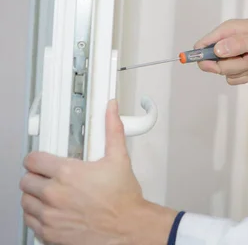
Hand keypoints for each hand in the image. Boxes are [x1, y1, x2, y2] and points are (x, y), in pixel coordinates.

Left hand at [20, 100, 176, 244]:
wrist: (128, 228)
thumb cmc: (123, 199)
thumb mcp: (119, 159)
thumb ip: (112, 130)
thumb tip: (111, 109)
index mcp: (68, 173)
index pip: (33, 160)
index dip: (38, 158)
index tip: (42, 161)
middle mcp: (55, 194)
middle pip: (26, 180)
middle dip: (36, 177)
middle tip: (48, 177)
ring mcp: (50, 215)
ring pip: (25, 202)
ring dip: (34, 196)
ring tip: (49, 194)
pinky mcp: (50, 233)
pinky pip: (30, 222)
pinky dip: (37, 216)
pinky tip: (51, 211)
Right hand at [195, 19, 247, 84]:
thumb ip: (238, 44)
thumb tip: (216, 50)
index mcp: (228, 31)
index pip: (204, 44)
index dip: (203, 56)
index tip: (211, 65)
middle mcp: (226, 43)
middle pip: (213, 63)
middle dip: (233, 65)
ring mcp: (232, 56)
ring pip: (224, 72)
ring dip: (242, 70)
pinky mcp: (239, 66)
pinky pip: (233, 78)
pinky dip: (245, 76)